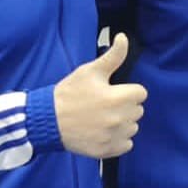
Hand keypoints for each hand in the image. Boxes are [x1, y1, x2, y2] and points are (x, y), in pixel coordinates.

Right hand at [54, 34, 147, 158]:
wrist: (46, 120)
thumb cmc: (69, 94)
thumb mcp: (90, 71)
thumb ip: (112, 56)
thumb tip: (123, 37)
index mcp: (119, 98)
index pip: (140, 93)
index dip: (126, 91)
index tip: (111, 92)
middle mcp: (120, 119)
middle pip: (137, 111)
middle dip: (124, 106)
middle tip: (103, 105)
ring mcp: (114, 136)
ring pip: (132, 128)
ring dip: (122, 124)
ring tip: (101, 118)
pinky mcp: (107, 150)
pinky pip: (126, 144)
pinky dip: (117, 139)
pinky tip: (102, 132)